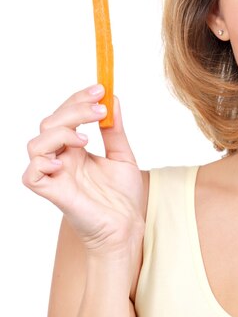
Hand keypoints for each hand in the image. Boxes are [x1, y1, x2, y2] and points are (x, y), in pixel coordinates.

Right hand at [23, 85, 144, 260]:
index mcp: (76, 150)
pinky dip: (43, 160)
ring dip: (61, 131)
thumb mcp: (122, 156)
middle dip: (74, 109)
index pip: (66, 116)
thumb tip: (113, 100)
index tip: (101, 89)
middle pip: (51, 123)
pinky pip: (31, 173)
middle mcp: (62, 159)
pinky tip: (67, 158)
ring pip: (36, 143)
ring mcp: (55, 175)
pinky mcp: (52, 192)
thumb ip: (114, 130)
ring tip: (87, 137)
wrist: (127, 227)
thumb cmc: (123, 197)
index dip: (79, 100)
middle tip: (100, 106)